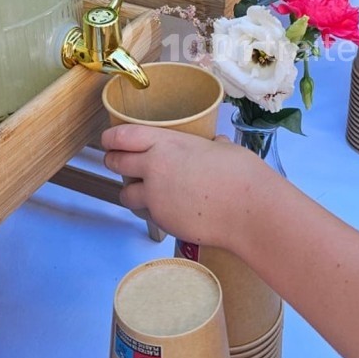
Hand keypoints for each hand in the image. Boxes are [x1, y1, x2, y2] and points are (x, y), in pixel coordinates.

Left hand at [101, 124, 277, 245]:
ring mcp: (155, 197)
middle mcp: (153, 168)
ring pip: (126, 195)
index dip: (111, 138)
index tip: (109, 140)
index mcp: (167, 143)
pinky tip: (169, 209)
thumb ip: (211, 146)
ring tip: (146, 192)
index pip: (123, 136)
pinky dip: (152, 211)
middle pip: (116, 163)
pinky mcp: (162, 221)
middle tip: (120, 163)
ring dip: (132, 192)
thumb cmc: (242, 174)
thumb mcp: (224, 148)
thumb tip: (216, 144)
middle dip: (114, 162)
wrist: (250, 211)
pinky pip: (147, 214)